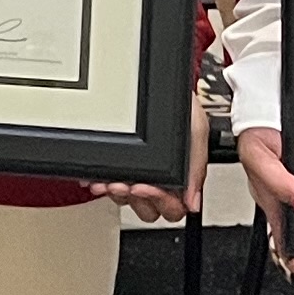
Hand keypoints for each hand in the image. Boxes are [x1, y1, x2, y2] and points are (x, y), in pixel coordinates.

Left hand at [91, 60, 213, 219]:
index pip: (173, 208)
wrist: (161, 84)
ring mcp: (138, 174)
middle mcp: (160, 180)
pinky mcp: (120, 165)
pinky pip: (107, 183)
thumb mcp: (196, 132)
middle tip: (128, 184)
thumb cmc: (182, 107)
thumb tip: (193, 203)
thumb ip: (196, 169)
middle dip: (136, 199)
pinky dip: (100, 182)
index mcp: (182, 178)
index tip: (148, 186)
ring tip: (109, 181)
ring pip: (126, 200)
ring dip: (117, 193)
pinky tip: (97, 178)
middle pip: (148, 210)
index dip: (160, 201)